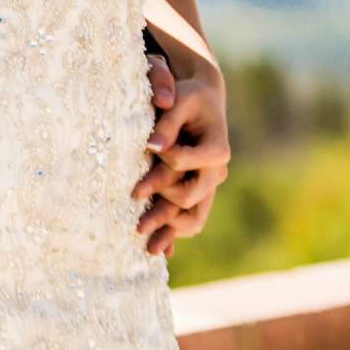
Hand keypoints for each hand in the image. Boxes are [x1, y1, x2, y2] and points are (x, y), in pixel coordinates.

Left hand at [131, 55, 229, 256]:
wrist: (200, 103)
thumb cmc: (188, 97)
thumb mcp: (180, 100)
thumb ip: (167, 122)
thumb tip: (152, 146)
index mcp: (217, 149)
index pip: (183, 162)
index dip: (162, 160)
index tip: (145, 151)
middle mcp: (216, 172)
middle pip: (189, 197)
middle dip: (160, 205)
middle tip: (132, 210)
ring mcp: (207, 185)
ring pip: (194, 217)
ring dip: (169, 230)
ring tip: (146, 246)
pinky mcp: (197, 191)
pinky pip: (190, 219)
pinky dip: (174, 233)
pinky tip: (159, 251)